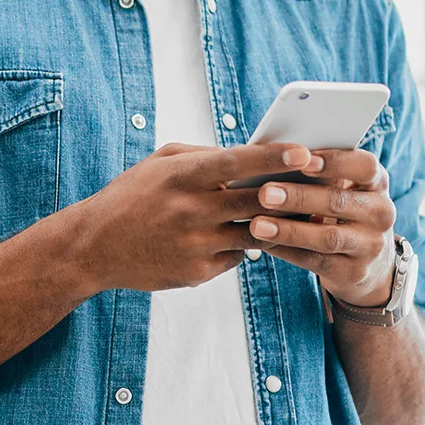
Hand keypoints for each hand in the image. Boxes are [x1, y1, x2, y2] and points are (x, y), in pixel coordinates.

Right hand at [70, 140, 321, 292]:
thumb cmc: (132, 195)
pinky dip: (248, 244)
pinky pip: (238, 256)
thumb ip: (202, 155)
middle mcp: (191, 210)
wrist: (95, 246)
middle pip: (256, 200)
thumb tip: (246, 156)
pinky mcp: (198, 272)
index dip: (273, 157)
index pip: (236, 162)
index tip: (305, 152)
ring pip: (255, 232)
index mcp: (182, 176)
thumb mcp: (160, 162)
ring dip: (282, 224)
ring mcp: (196, 244)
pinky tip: (257, 236)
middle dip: (294, 193)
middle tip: (329, 185)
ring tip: (309, 215)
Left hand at [247, 145, 397, 306]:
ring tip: (257, 225)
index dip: (335, 162)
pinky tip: (264, 244)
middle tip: (264, 193)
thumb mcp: (342, 185)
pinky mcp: (354, 273)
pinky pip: (316, 262)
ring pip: (328, 237)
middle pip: (339, 201)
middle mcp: (380, 213)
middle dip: (298, 197)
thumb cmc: (342, 206)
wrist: (369, 260)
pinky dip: (287, 252)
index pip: (365, 166)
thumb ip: (317, 169)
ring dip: (289, 230)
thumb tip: (273, 155)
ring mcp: (371, 246)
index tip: (303, 158)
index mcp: (377, 182)